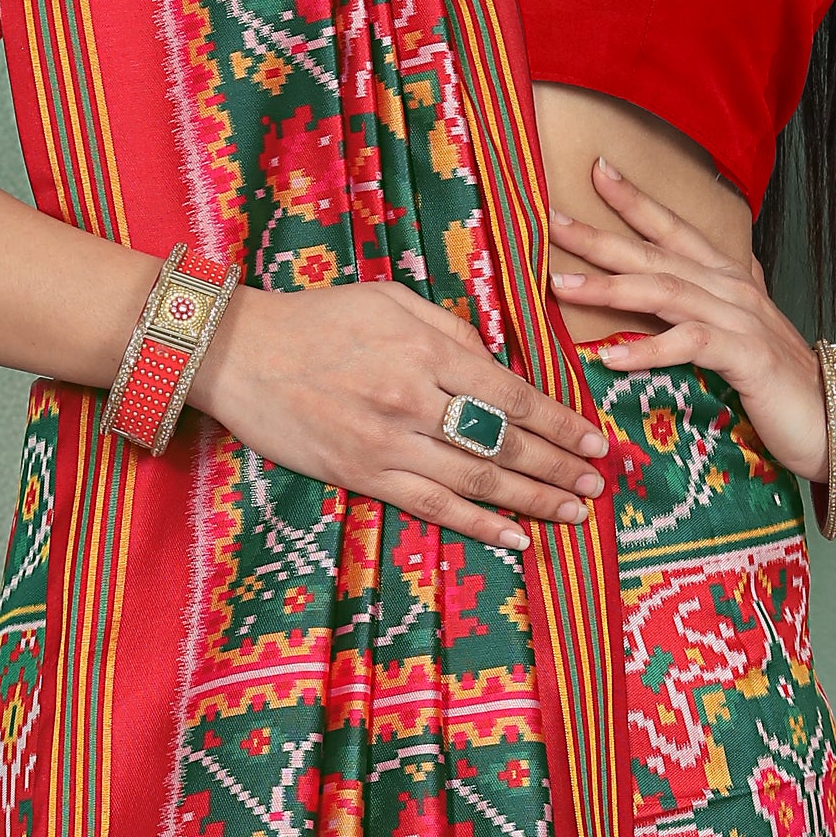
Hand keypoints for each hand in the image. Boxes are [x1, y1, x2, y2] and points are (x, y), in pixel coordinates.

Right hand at [193, 275, 606, 554]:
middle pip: (505, 442)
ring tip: (573, 512)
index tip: (595, 439)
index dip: (560, 421)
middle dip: (559, 465)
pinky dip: (479, 525)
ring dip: (533, 500)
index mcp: (427, 350)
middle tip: (597, 483)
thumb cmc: (317, 318)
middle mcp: (415, 399)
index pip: (512, 394)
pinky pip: (433, 506)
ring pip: (478, 479)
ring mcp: (389, 443)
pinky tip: (515, 538)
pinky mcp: (362, 475)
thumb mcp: (389, 298)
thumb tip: (497, 361)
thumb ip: (449, 328)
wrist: (238, 353)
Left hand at [544, 155, 830, 478]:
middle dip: (601, 235)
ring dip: (611, 286)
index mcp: (729, 280)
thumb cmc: (785, 384)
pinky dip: (650, 348)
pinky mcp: (748, 358)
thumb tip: (685, 292)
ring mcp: (742, 321)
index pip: (676, 230)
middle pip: (657, 253)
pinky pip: (691, 344)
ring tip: (562, 283)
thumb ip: (716, 309)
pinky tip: (612, 355)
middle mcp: (733, 290)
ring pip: (666, 291)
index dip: (637, 200)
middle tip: (551, 220)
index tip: (596, 171)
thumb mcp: (744, 337)